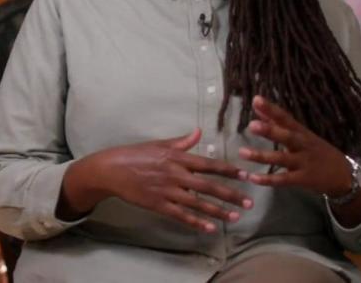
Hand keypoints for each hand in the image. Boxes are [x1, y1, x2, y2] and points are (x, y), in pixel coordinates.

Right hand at [62, 128, 252, 233]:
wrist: (111, 169)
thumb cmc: (135, 154)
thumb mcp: (159, 144)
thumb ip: (181, 142)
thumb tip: (198, 132)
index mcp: (177, 158)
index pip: (209, 164)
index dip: (228, 170)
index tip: (245, 175)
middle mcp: (175, 175)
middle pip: (208, 186)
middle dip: (231, 194)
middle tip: (249, 201)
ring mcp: (167, 191)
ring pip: (198, 203)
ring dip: (218, 210)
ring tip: (236, 216)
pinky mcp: (158, 205)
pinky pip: (181, 215)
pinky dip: (196, 222)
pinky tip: (210, 228)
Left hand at [238, 96, 353, 196]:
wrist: (344, 175)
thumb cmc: (317, 151)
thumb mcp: (301, 135)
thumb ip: (278, 122)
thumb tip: (258, 106)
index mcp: (301, 132)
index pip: (286, 118)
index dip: (271, 109)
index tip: (256, 99)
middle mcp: (303, 145)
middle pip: (286, 136)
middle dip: (270, 130)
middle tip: (251, 125)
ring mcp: (304, 163)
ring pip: (282, 159)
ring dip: (262, 156)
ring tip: (242, 152)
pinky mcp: (304, 179)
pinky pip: (284, 180)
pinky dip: (268, 179)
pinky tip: (253, 178)